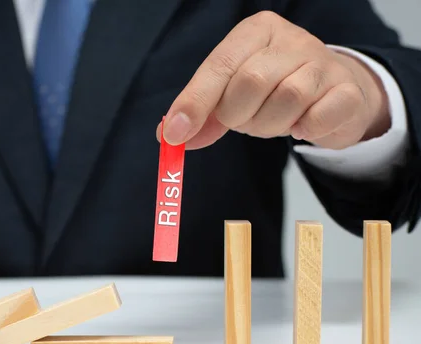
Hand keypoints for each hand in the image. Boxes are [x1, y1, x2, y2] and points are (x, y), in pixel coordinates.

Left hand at [158, 11, 390, 149]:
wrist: (333, 94)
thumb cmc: (274, 90)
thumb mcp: (232, 95)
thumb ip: (201, 113)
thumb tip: (169, 137)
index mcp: (255, 31)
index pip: (219, 65)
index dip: (195, 102)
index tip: (175, 135)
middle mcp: (291, 39)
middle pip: (251, 82)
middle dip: (239, 115)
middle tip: (245, 121)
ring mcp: (324, 62)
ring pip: (287, 98)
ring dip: (270, 125)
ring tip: (274, 121)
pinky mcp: (348, 90)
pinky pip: (318, 118)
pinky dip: (305, 130)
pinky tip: (303, 125)